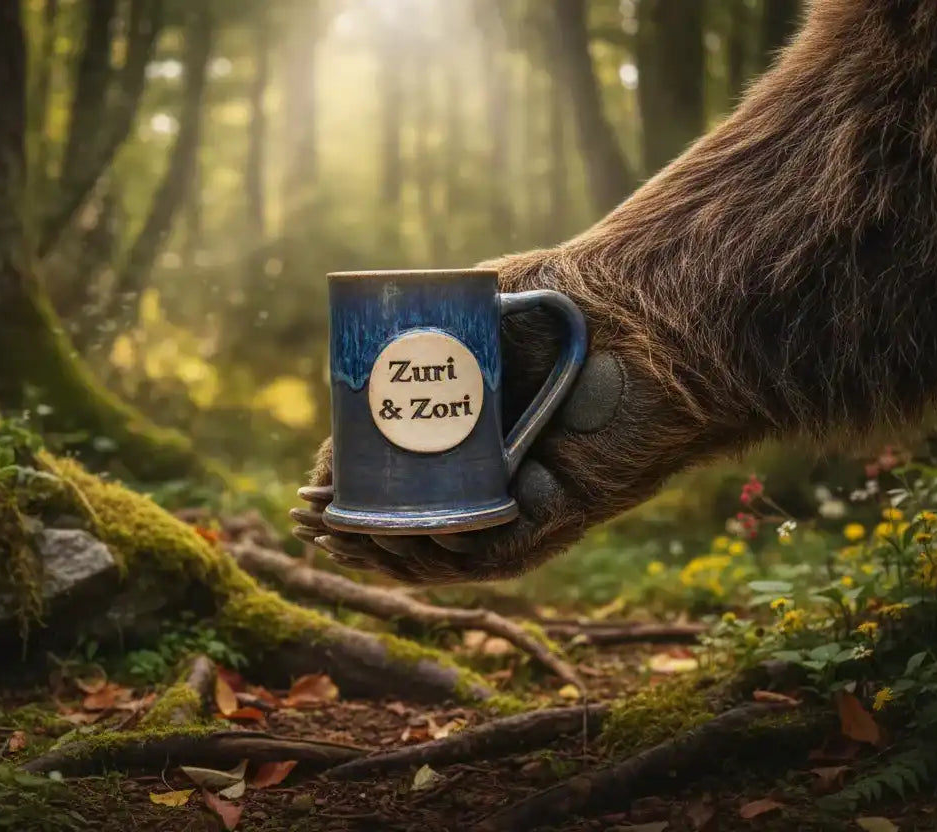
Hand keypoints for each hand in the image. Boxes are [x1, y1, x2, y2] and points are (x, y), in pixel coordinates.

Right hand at [291, 343, 715, 584]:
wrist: (633, 313)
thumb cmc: (554, 308)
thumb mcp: (462, 326)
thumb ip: (406, 367)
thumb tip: (344, 428)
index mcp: (468, 445)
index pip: (399, 490)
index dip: (348, 502)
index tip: (304, 497)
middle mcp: (491, 481)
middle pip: (410, 530)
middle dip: (350, 536)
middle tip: (306, 518)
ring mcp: (521, 506)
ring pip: (439, 554)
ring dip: (379, 553)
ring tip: (333, 531)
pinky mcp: (553, 523)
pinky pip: (483, 558)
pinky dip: (431, 557)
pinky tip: (387, 540)